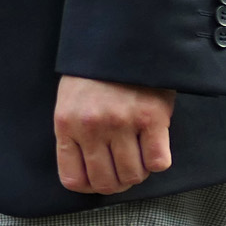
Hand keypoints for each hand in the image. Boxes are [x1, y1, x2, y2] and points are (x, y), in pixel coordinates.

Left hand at [54, 75, 176, 193]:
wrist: (122, 39)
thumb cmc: (94, 72)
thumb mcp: (70, 100)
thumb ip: (74, 133)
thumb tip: (86, 172)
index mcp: (67, 123)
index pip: (73, 178)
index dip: (89, 186)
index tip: (98, 180)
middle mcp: (92, 127)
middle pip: (106, 182)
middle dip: (116, 184)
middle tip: (123, 173)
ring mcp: (122, 124)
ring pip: (133, 175)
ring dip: (138, 172)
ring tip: (138, 155)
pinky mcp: (151, 119)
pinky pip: (158, 163)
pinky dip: (158, 160)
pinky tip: (153, 145)